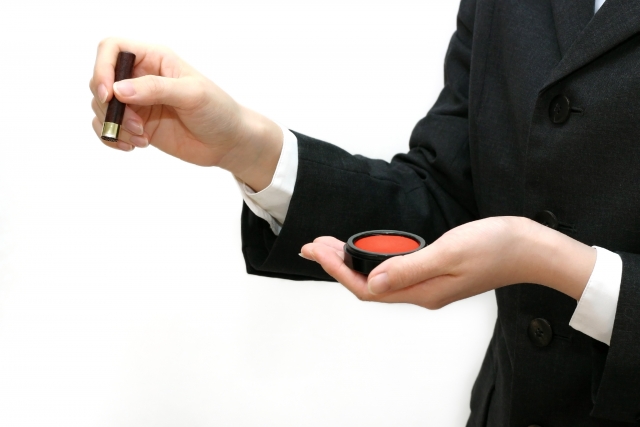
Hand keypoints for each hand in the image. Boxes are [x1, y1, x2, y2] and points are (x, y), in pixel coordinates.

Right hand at [89, 38, 282, 190]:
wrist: (228, 141)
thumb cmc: (217, 110)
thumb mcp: (192, 95)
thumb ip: (156, 89)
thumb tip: (118, 90)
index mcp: (154, 58)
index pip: (112, 49)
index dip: (102, 68)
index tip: (108, 94)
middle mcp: (140, 77)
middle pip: (100, 81)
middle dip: (110, 107)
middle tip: (138, 126)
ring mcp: (137, 102)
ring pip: (101, 107)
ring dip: (115, 126)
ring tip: (142, 139)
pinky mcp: (137, 125)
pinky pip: (108, 128)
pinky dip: (112, 138)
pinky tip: (134, 147)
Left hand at [301, 217, 595, 308]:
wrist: (530, 248)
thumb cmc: (495, 247)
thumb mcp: (449, 253)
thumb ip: (409, 268)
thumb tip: (371, 281)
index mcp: (422, 292)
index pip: (367, 288)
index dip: (338, 270)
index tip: (316, 250)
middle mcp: (421, 293)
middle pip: (368, 285)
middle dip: (337, 265)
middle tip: (312, 245)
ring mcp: (429, 285)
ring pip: (379, 279)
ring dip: (353, 262)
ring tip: (330, 245)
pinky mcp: (435, 274)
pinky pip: (395, 272)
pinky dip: (374, 259)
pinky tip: (368, 249)